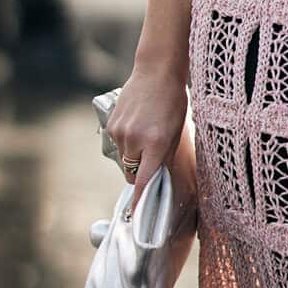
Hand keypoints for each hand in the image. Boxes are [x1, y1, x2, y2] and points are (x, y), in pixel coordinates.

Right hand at [106, 63, 188, 207]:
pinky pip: (117, 144)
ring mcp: (120, 132)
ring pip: (124, 159)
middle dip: (140, 172)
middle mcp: (135, 140)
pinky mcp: (111, 124)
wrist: (156, 72)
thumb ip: (164, 155)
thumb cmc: (173, 101)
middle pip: (132, 173)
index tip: (135, 216)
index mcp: (156, 144)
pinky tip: (136, 124)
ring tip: (146, 133)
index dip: (139, 200)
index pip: (144, 181)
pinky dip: (126, 141)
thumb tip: (155, 176)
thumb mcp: (176, 131)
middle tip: (151, 158)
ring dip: (133, 155)